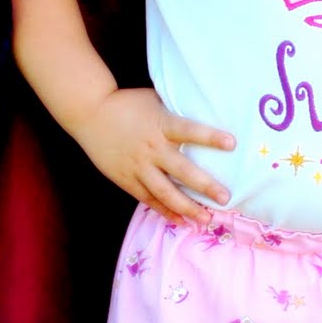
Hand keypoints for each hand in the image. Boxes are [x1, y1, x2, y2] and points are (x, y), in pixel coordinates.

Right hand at [72, 87, 235, 225]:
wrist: (89, 113)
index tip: (232, 144)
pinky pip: (148, 199)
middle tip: (225, 198)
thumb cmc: (127, 103)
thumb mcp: (154, 101)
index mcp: (161, 124)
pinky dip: (165, 211)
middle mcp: (152, 147)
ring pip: (165, 192)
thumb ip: (174, 113)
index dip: (210, 137)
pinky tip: (181, 221)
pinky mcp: (126, 179)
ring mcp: (138, 166)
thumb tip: (205, 115)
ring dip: (187, 207)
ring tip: (206, 219)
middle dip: (205, 185)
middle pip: (182, 170)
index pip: (189, 130)